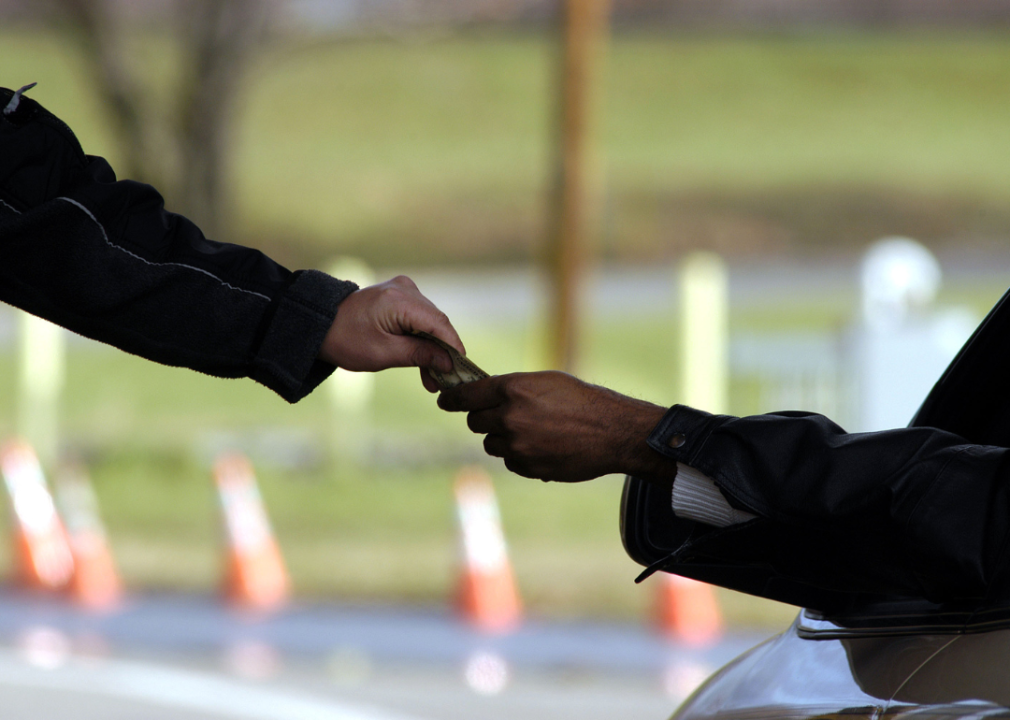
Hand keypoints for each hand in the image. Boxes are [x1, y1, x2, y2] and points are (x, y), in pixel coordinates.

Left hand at [319, 275, 461, 391]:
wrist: (318, 325)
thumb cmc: (346, 340)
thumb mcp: (384, 353)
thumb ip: (420, 355)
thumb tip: (449, 362)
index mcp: (400, 300)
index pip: (439, 323)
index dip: (454, 347)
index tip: (462, 369)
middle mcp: (405, 289)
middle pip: (436, 323)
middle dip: (442, 353)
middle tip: (446, 382)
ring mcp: (402, 291)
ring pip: (429, 323)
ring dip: (431, 350)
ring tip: (433, 380)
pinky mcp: (398, 297)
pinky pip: (418, 319)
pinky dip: (421, 340)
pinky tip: (424, 365)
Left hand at [438, 371, 673, 481]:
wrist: (612, 432)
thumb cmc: (581, 400)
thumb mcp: (545, 381)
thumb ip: (511, 388)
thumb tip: (482, 396)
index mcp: (514, 388)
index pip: (467, 395)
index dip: (452, 399)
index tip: (444, 401)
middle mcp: (510, 417)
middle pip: (475, 421)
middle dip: (483, 417)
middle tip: (500, 415)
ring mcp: (518, 445)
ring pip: (491, 443)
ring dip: (502, 437)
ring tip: (531, 431)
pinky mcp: (527, 467)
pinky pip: (509, 460)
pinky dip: (518, 455)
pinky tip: (542, 446)